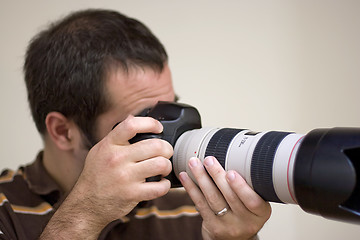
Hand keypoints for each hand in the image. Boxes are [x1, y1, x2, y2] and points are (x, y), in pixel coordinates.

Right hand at [41, 116, 172, 238]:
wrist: (86, 204)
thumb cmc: (96, 176)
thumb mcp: (100, 150)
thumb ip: (117, 136)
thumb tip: (133, 118)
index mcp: (110, 145)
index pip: (132, 125)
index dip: (151, 123)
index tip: (158, 128)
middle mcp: (117, 159)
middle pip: (155, 145)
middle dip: (167, 148)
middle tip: (166, 152)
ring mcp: (125, 177)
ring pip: (161, 164)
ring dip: (167, 166)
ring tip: (163, 168)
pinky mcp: (132, 194)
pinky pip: (160, 187)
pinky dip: (165, 185)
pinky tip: (160, 183)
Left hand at [179, 156, 270, 239]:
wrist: (236, 238)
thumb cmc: (245, 213)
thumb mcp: (255, 202)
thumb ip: (249, 185)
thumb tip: (234, 155)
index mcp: (260, 213)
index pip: (252, 200)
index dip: (241, 187)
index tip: (231, 172)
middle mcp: (246, 222)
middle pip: (229, 197)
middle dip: (217, 175)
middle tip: (208, 160)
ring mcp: (228, 226)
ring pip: (212, 199)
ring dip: (201, 178)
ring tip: (194, 163)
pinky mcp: (212, 227)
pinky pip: (200, 204)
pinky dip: (192, 188)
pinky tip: (185, 177)